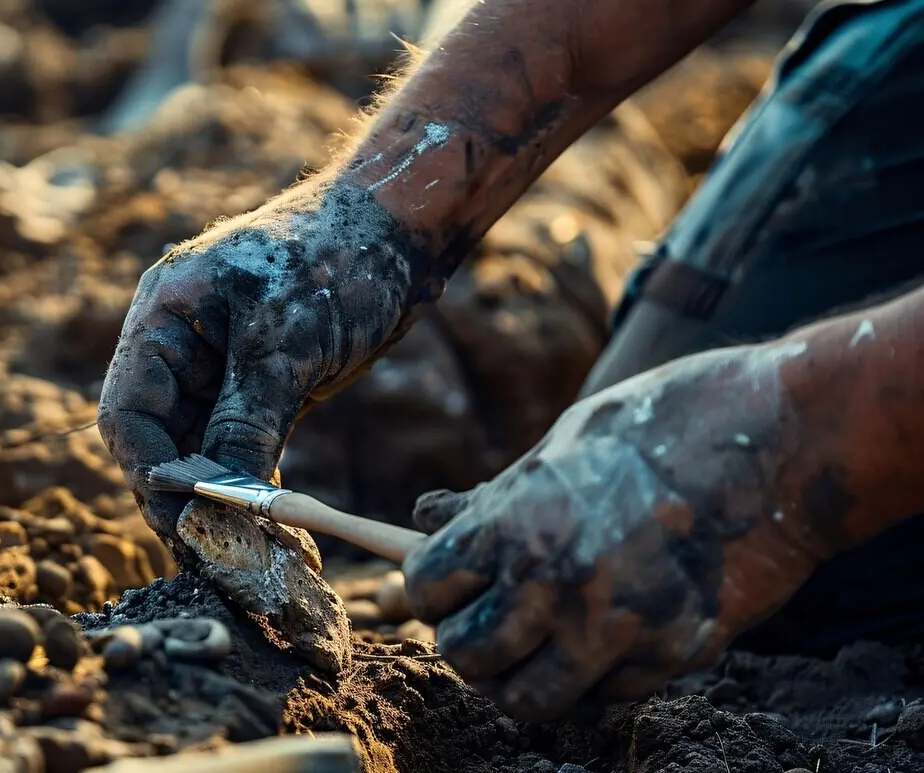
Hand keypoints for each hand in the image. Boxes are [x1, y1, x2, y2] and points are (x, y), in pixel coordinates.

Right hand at [98, 177, 438, 556]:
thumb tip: (219, 498)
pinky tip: (271, 523)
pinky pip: (239, 446)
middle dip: (180, 495)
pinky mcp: (260, 386)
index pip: (128, 411)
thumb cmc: (336, 260)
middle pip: (157, 438)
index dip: (148, 471)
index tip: (184, 522)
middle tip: (212, 553)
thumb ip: (244, 419)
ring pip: (198, 449)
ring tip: (242, 551)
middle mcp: (181, 344)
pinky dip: (249, 483)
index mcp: (164, 315)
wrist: (401, 226)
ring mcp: (219, 367)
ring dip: (216, 498)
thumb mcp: (286, 342)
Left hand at [402, 344, 837, 721]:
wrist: (777, 437)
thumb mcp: (559, 447)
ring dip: (522, 680)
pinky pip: (606, 696)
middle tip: (490, 625)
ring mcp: (617, 626)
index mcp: (515, 522)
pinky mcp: (675, 652)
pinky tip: (609, 639)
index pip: (426, 588)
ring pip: (528, 702)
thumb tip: (428, 521)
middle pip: (466, 656)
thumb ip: (496, 501)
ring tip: (538, 650)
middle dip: (471, 644)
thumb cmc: (658, 426)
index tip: (450, 587)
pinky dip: (597, 679)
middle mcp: (556, 582)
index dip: (432, 590)